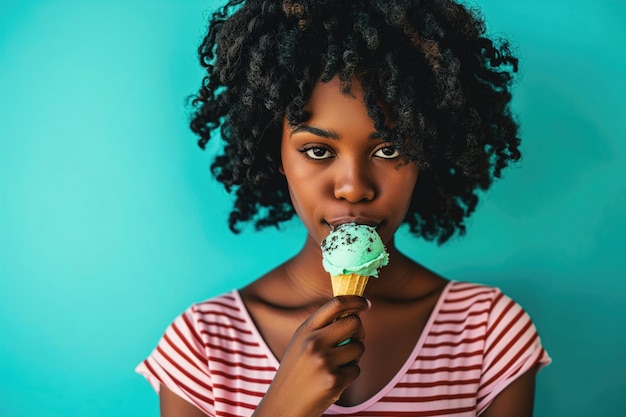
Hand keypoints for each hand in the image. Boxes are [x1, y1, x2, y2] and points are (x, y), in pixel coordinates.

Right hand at [253, 295, 369, 416]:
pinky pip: (356, 369)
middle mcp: (313, 342)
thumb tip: (353, 313)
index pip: (335, 304)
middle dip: (358, 330)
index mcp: (305, 330)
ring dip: (354, 356)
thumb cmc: (296, 373)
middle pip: (353, 322)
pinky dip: (349, 375)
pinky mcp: (334, 381)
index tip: (365, 303)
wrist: (283, 406)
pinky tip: (333, 380)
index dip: (354, 300)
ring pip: (359, 347)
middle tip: (353, 339)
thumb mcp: (300, 343)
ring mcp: (324, 362)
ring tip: (336, 365)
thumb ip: (321, 327)